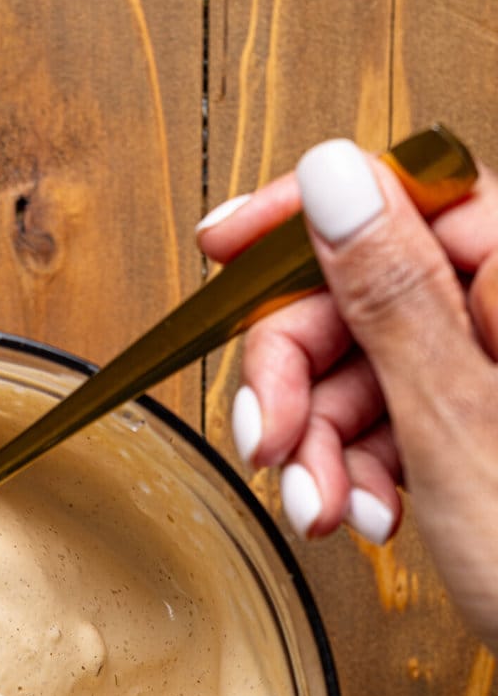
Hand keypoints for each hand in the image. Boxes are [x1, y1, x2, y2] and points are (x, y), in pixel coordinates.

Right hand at [197, 137, 497, 649]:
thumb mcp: (452, 417)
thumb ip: (389, 293)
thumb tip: (332, 178)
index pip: (401, 193)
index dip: (302, 220)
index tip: (225, 247)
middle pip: (365, 292)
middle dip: (300, 378)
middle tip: (271, 443)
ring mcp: (495, 369)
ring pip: (366, 368)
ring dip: (324, 445)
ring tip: (330, 511)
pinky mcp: (484, 424)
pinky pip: (394, 421)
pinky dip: (362, 471)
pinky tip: (369, 516)